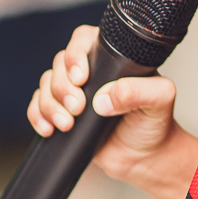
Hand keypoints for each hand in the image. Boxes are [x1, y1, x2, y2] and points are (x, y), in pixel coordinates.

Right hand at [27, 25, 197, 198]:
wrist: (145, 157)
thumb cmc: (154, 121)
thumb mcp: (160, 100)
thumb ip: (138, 92)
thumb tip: (105, 97)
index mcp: (111, 57)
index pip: (82, 41)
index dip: (75, 56)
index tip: (80, 78)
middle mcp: (90, 70)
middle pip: (59, 65)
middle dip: (63, 88)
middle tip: (78, 108)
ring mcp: (74, 91)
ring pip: (46, 85)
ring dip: (50, 105)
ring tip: (67, 125)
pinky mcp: (62, 112)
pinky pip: (38, 107)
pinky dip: (37, 116)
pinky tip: (49, 129)